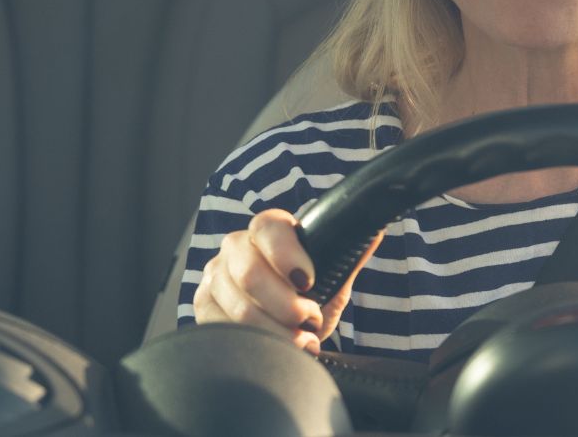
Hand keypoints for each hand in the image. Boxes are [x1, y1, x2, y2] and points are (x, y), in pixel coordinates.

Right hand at [192, 208, 381, 354]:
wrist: (285, 326)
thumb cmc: (308, 296)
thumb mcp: (330, 279)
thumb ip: (347, 259)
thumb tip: (374, 233)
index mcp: (266, 230)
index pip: (268, 227)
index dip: (287, 253)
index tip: (309, 280)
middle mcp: (234, 248)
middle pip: (249, 272)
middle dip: (286, 304)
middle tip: (310, 320)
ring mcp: (214, 278)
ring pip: (239, 308)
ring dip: (277, 331)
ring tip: (303, 341)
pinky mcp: (203, 309)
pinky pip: (225, 331)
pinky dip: (259, 344)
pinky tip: (280, 350)